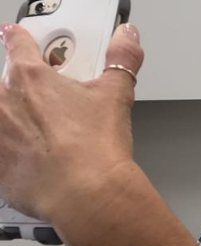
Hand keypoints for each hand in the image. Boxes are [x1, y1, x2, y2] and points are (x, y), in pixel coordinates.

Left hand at [0, 22, 142, 220]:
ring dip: (17, 126)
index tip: (16, 37)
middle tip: (52, 111)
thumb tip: (128, 37)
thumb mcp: (117, 96)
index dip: (19, 40)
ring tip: (47, 142)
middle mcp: (5, 102)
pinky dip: (15, 159)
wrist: (85, 195)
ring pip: (2, 121)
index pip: (19, 46)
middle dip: (24, 94)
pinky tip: (38, 167)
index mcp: (32, 78)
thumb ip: (122, 60)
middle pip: (6, 86)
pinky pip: (3, 157)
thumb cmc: (96, 148)